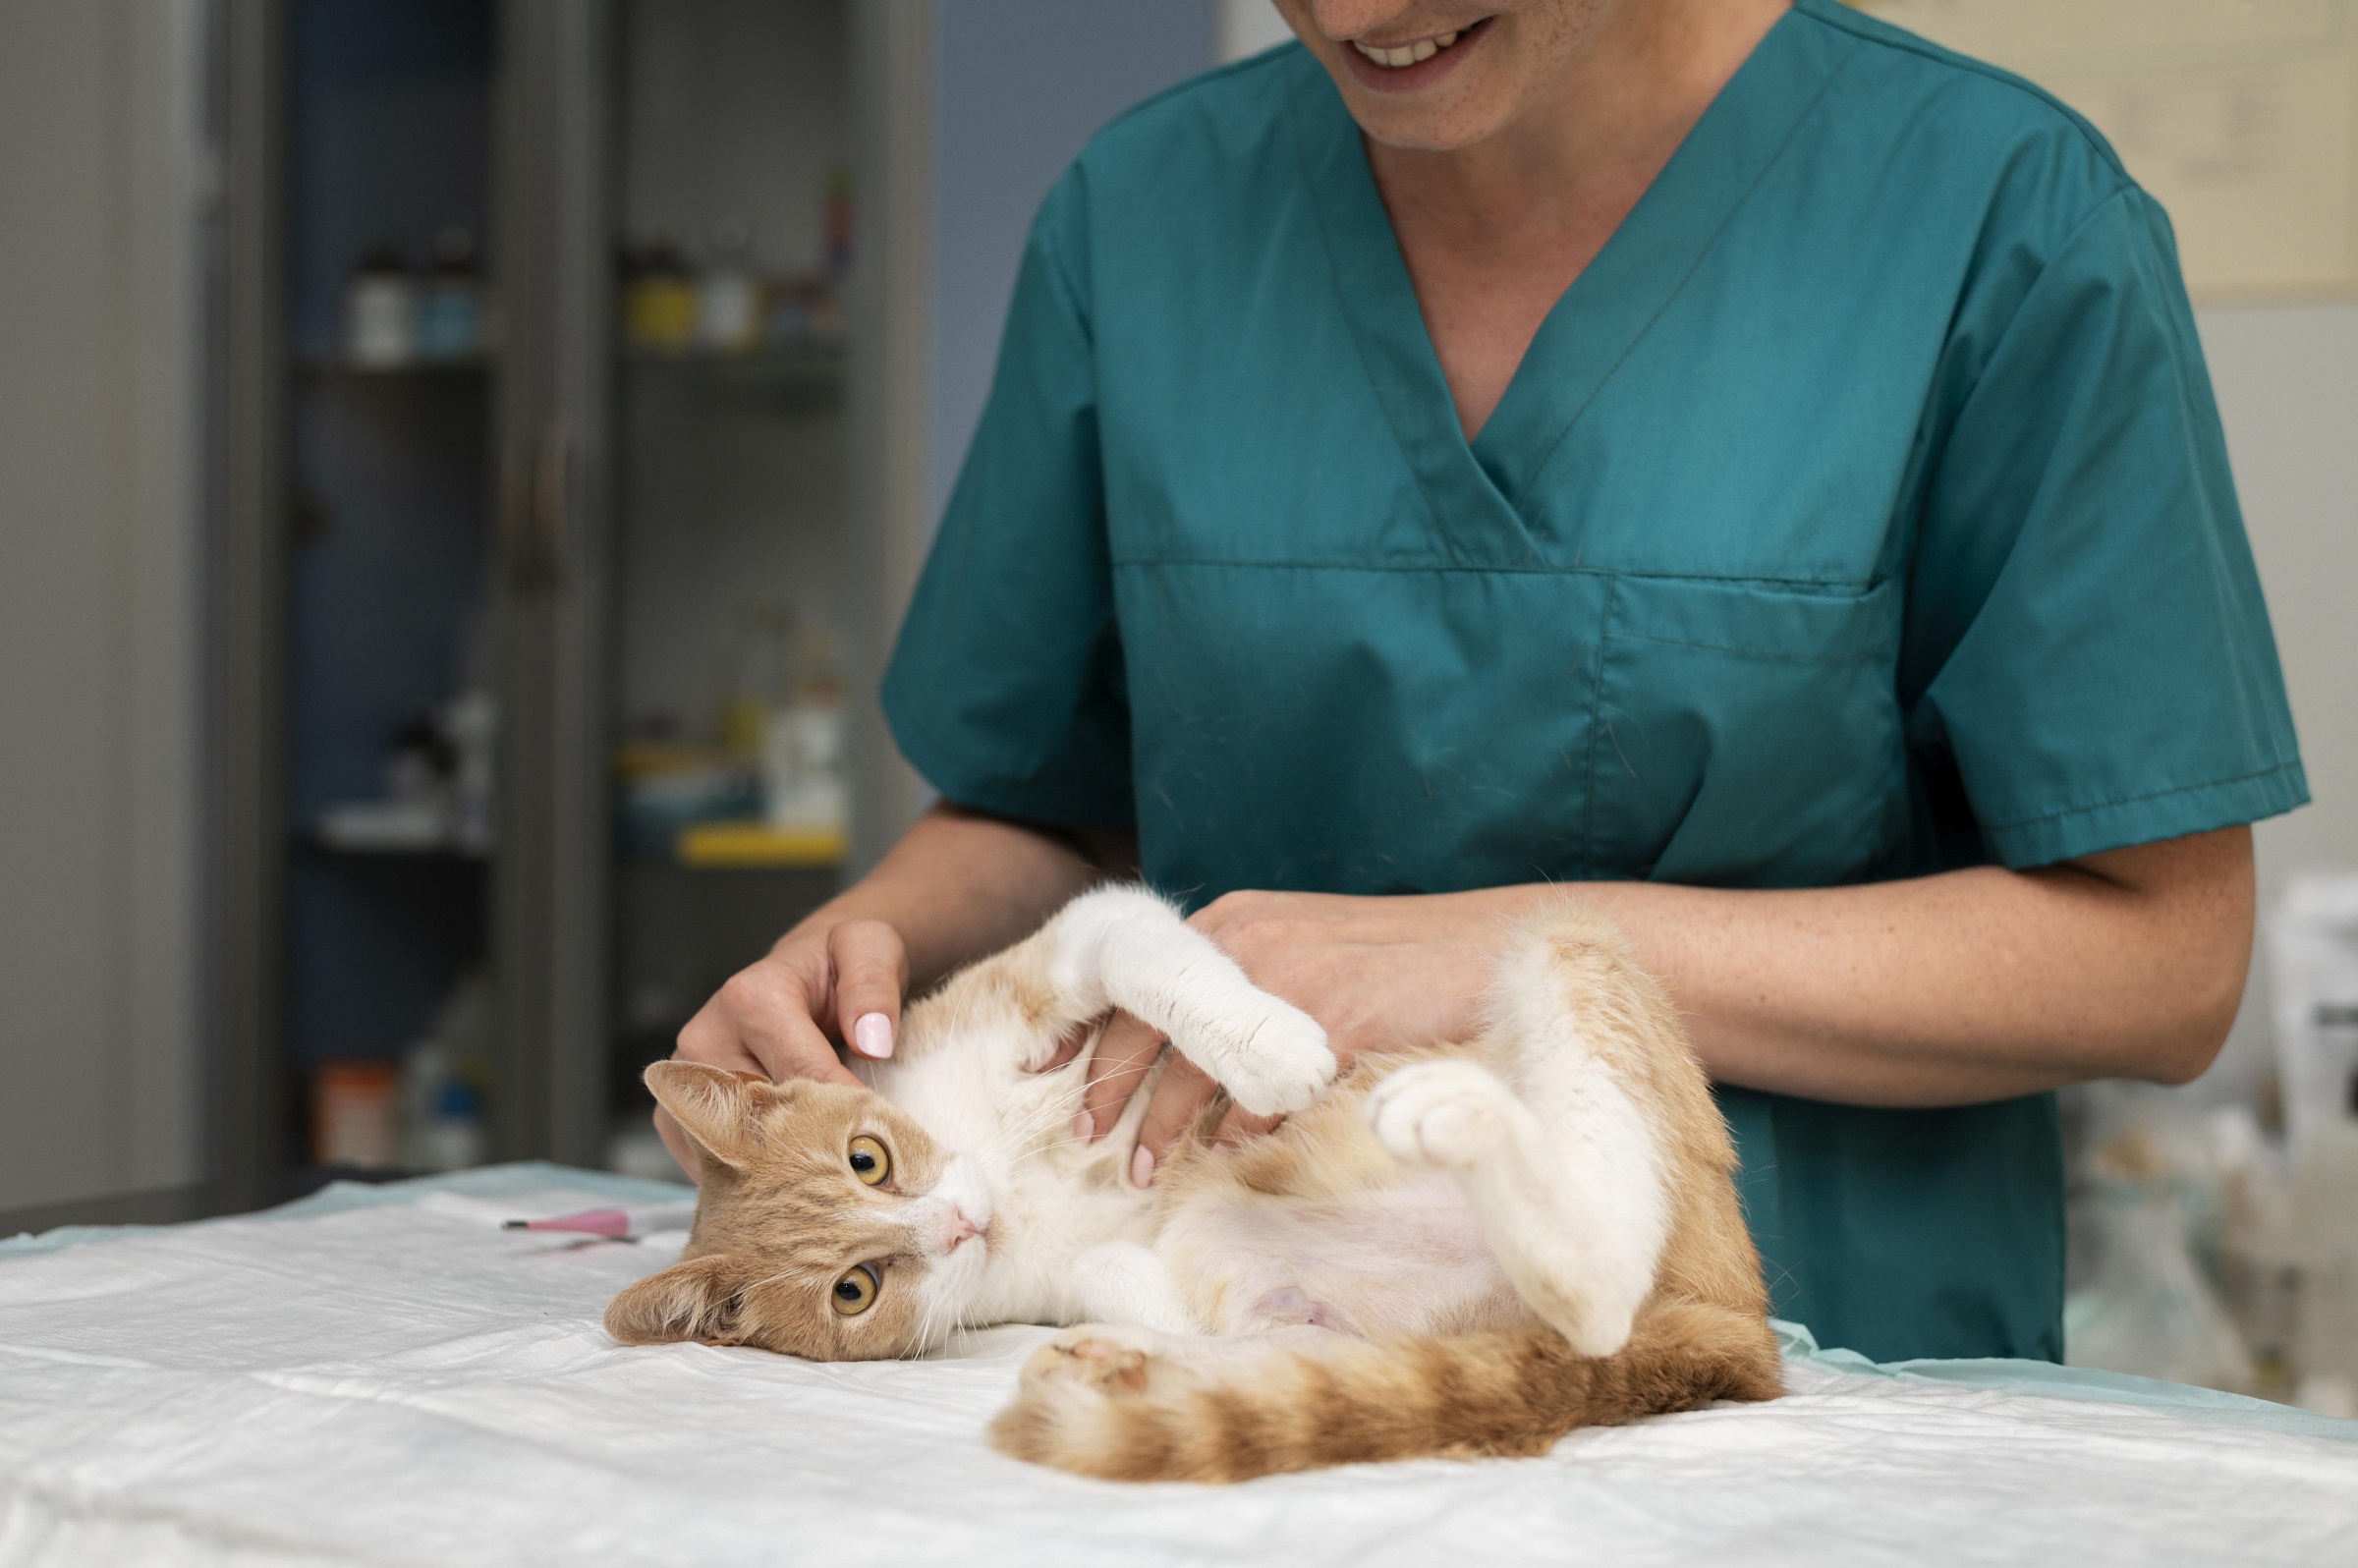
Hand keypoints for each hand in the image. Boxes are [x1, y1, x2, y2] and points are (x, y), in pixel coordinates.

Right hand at [656, 918, 910, 1176]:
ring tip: (824, 1177)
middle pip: (761, 1122)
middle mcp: (704, 1040)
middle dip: (811, 1150)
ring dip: (779, 1171)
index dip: (845, 1116)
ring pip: (733, 1150)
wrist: (806, 974)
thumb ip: (874, 988)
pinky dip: (753, 1176)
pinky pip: (712, 1162)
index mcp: (750, 1000)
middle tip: (855, 1174)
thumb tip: (871, 1044)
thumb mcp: (871, 950)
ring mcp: (686, 1080)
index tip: (880, 1141)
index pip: (802, 1080)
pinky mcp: (678, 1111)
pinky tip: (789, 1174)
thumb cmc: (838, 966)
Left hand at [1070, 890, 1501, 1185]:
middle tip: (1086, 1139)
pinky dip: (1241, 1128)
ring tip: (1141, 1172)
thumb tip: (1190, 1058)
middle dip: (1111, 1091)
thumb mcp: (1307, 950)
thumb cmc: (1403, 962)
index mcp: (1236, 922)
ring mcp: (1290, 979)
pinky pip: (1265, 1092)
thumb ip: (1246, 985)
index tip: (1046, 1073)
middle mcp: (1250, 940)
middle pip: (1148, 1026)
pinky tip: (1230, 1153)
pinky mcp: (1334, 1021)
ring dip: (1163, 1127)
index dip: (1087, 1033)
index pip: (1135, 980)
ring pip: (1195, 1067)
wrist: (1496, 952)